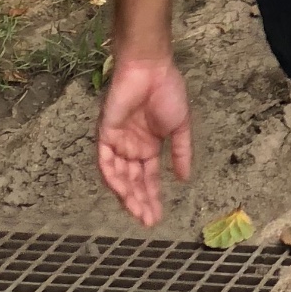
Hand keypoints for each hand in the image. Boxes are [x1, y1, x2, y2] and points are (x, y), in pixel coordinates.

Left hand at [96, 54, 193, 227]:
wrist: (151, 70)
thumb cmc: (168, 92)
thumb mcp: (180, 126)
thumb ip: (181, 152)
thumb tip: (185, 178)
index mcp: (148, 146)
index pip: (148, 178)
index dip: (152, 197)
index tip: (158, 217)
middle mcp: (131, 148)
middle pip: (133, 182)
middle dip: (140, 202)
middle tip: (148, 221)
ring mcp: (117, 142)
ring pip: (119, 176)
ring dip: (127, 195)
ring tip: (138, 212)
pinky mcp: (105, 133)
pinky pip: (105, 161)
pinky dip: (113, 177)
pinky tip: (124, 192)